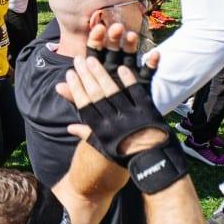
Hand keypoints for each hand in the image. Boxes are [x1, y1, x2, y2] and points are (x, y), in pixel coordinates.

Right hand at [55, 24, 165, 162]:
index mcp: (102, 131)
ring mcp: (130, 116)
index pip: (85, 106)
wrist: (154, 163)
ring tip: (93, 60)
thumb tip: (69, 127)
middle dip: (85, 76)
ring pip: (112, 91)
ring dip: (101, 74)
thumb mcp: (104, 148)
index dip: (76, 89)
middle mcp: (114, 122)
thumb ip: (87, 135)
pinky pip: (136, 93)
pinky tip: (121, 68)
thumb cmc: (126, 155)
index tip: (69, 74)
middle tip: (78, 60)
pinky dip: (128, 80)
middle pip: (96, 95)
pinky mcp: (147, 112)